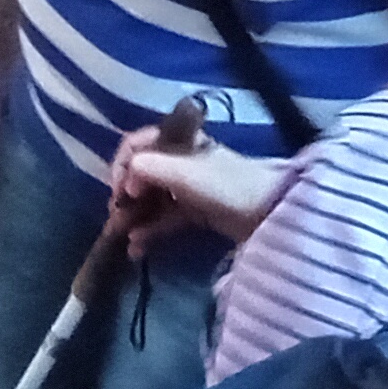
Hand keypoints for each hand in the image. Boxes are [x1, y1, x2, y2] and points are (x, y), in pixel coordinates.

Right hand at [109, 126, 285, 249]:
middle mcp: (179, 161)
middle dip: (124, 197)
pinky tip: (137, 247)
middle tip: (116, 218)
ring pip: (150, 199)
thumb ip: (150, 169)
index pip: (136, 145)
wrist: (271, 216)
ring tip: (122, 236)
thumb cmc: (228, 186)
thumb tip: (125, 180)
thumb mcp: (186, 173)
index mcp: (177, 141)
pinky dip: (150, 231)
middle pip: (140, 174)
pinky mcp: (195, 212)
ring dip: (134, 217)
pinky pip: (164, 219)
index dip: (121, 166)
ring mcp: (187, 188)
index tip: (119, 191)